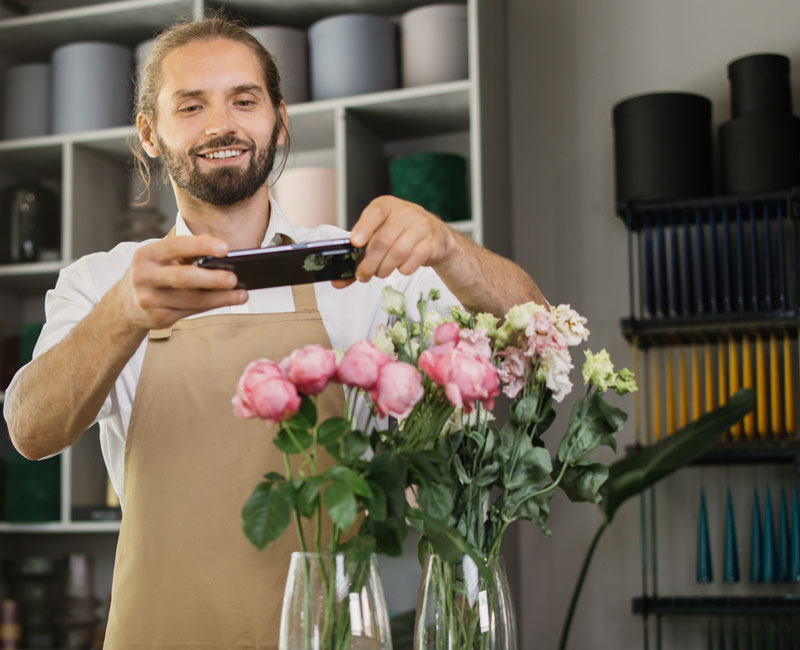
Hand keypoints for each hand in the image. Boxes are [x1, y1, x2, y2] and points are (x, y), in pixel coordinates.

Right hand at [112, 234, 246, 330]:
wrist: (125, 305)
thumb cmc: (154, 273)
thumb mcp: (161, 258)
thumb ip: (187, 252)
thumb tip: (224, 253)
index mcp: (146, 255)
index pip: (175, 246)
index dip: (201, 246)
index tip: (225, 248)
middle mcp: (144, 277)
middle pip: (183, 278)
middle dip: (212, 279)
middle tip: (234, 278)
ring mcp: (150, 300)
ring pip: (192, 300)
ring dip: (220, 297)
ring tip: (241, 293)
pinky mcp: (159, 318)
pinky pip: (192, 312)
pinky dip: (213, 305)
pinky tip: (229, 300)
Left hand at [332, 196, 453, 287]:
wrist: (435, 235)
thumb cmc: (400, 234)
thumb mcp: (379, 235)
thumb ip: (359, 256)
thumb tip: (337, 281)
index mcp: (386, 206)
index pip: (375, 212)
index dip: (364, 227)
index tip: (355, 243)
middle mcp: (405, 212)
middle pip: (383, 241)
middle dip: (369, 263)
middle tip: (363, 275)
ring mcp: (421, 226)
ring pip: (398, 252)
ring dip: (384, 268)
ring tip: (380, 272)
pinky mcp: (432, 242)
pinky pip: (413, 260)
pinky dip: (403, 269)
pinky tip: (400, 267)